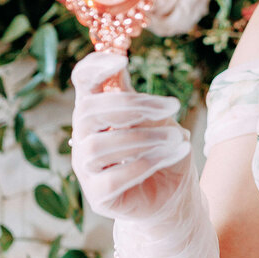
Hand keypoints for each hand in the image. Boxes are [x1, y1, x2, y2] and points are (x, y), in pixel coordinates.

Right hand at [70, 50, 190, 221]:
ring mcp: (86, 169)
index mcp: (96, 112)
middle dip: (132, 106)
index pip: (81, 83)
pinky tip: (170, 156)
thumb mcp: (159, 120)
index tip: (122, 61)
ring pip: (98, 146)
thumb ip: (138, 101)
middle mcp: (83, 138)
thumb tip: (119, 64)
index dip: (94, 69)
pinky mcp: (98, 196)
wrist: (176, 193)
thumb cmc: (164, 150)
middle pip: (87, 112)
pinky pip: (112, 178)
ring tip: (177, 138)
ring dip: (143, 138)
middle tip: (173, 106)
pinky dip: (145, 164)